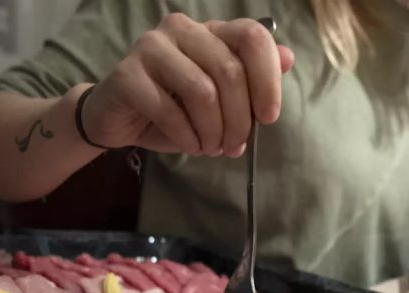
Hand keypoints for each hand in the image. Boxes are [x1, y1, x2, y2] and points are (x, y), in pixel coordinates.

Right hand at [80, 14, 294, 156]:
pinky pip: (170, 110)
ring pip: (202, 92)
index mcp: (210, 31)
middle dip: (239, 119)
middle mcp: (182, 29)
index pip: (252, 37)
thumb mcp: (220, 99)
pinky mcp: (127, 75)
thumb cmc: (175, 109)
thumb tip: (289, 58)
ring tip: (211, 148)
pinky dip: (187, 137)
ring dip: (213, 131)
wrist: (119, 119)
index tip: (268, 117)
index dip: (267, 79)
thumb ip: (251, 80)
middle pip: (229, 71)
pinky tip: (190, 146)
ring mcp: (152, 47)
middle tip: (234, 146)